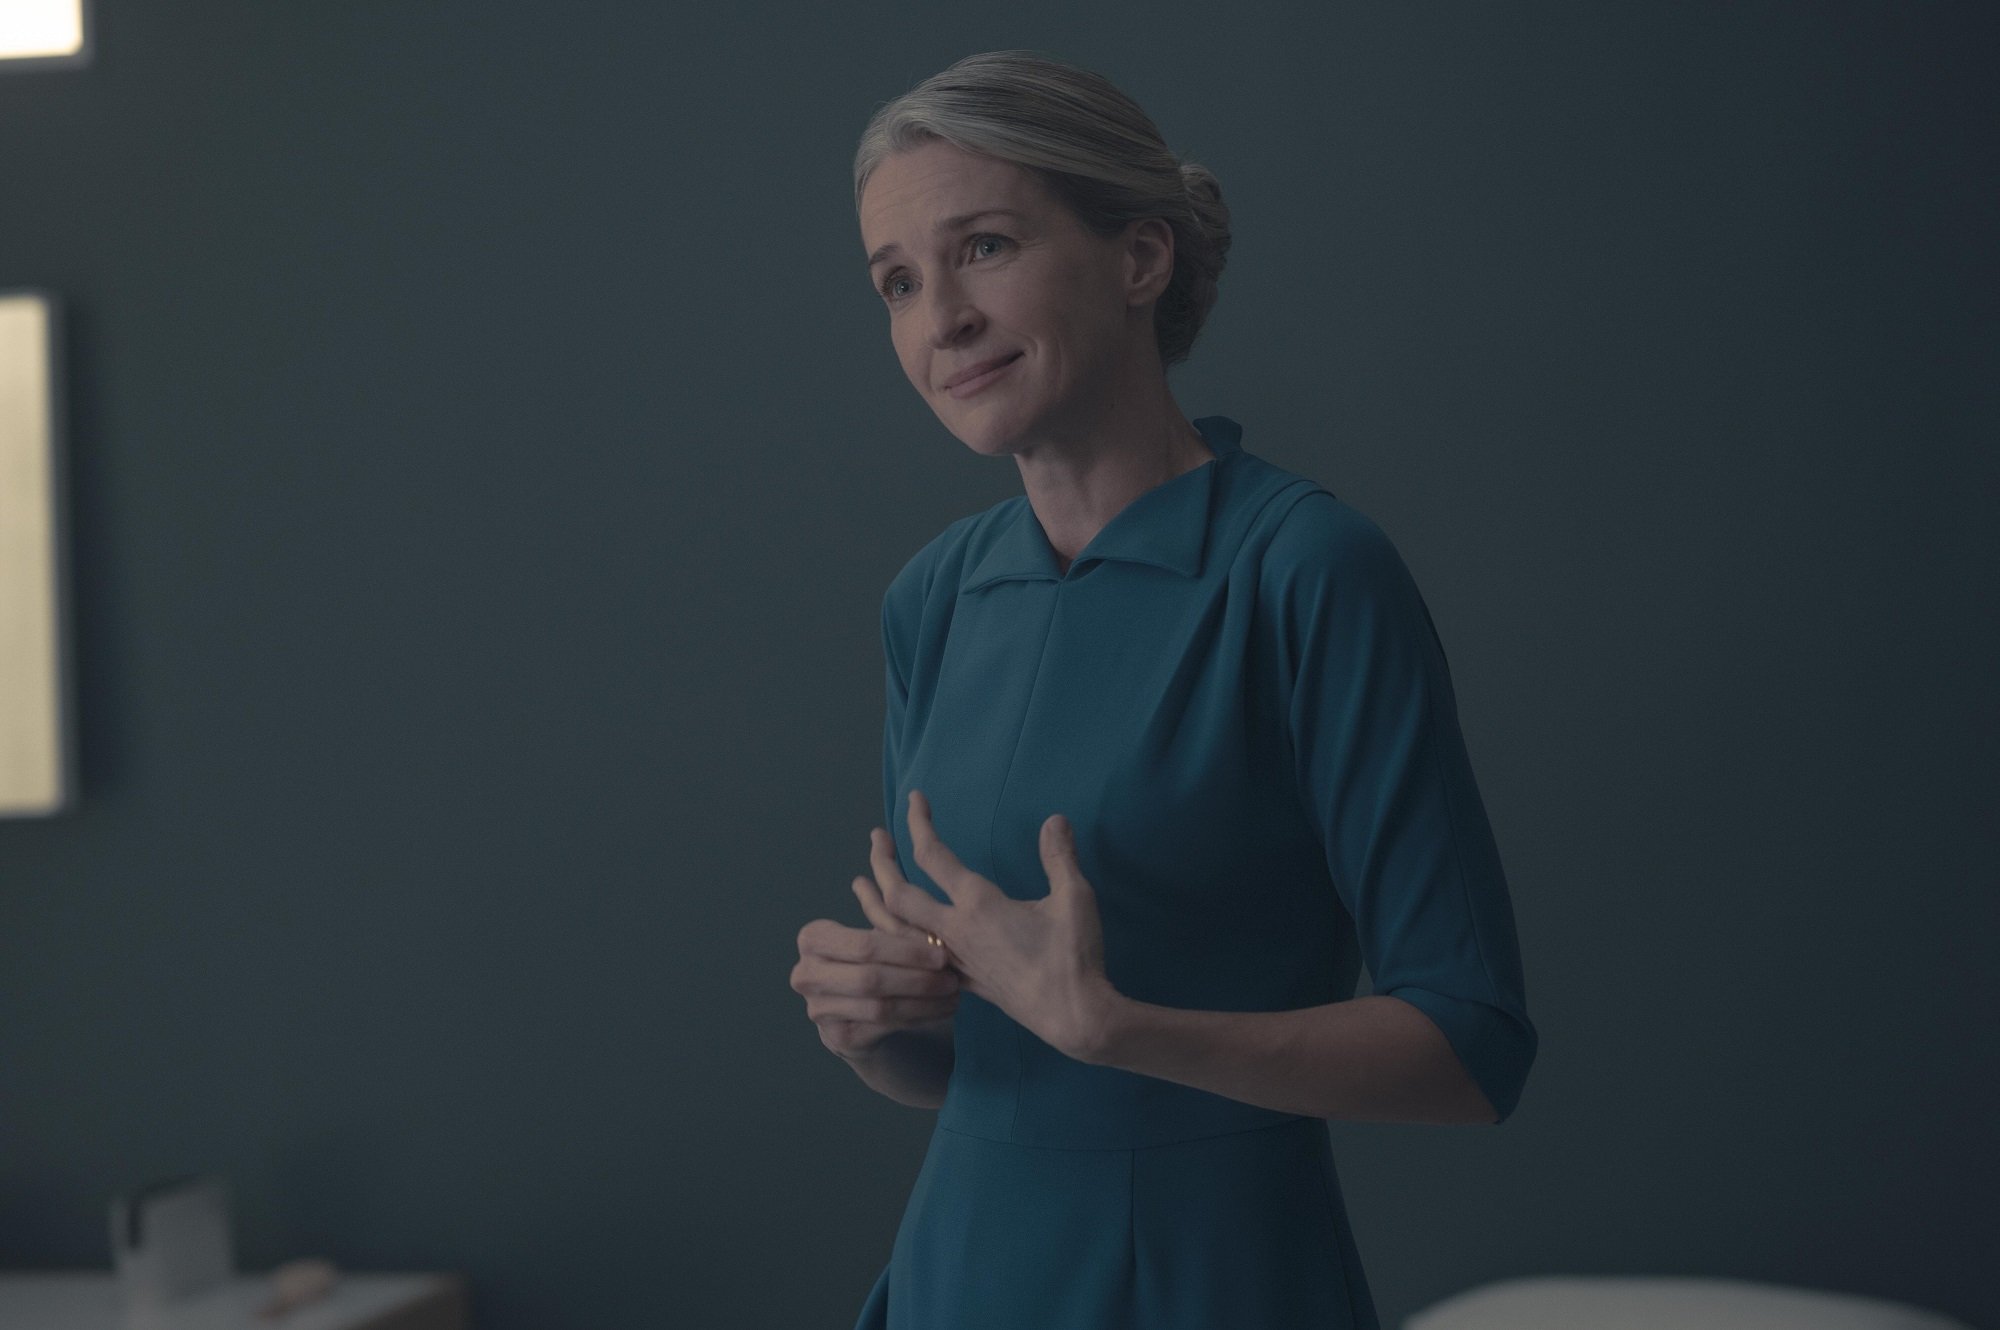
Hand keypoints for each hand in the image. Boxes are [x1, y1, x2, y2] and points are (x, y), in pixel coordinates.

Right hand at [791, 864, 960, 1062]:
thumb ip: (880, 893)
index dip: (907, 947)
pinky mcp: (837, 1039)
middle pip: (871, 974)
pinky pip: (883, 1028)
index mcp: (813, 937)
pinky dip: (918, 1017)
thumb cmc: (883, 959)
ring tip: (954, 990)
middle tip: (952, 972)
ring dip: (923, 997)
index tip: (945, 947)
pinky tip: (944, 1010)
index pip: (865, 942)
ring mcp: (818, 1009)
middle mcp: (806, 972)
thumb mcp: (883, 927)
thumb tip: (879, 833)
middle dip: (917, 974)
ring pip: (880, 1004)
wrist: (864, 1016)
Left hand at [868, 789, 1117, 1062]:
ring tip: (861, 884)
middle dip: (883, 862)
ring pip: (898, 932)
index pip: (934, 856)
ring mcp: (954, 961)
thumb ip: (1060, 857)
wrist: (1072, 1017)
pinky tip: (893, 937)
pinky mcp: (963, 984)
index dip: (920, 823)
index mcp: (978, 904)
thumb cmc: (1073, 956)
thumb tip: (1055, 819)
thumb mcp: (1075, 899)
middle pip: (900, 894)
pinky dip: (895, 943)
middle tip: (877, 838)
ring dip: (875, 904)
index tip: (915, 799)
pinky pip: (914, 960)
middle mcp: (956, 931)